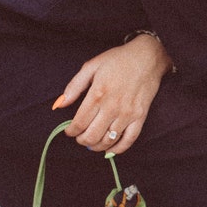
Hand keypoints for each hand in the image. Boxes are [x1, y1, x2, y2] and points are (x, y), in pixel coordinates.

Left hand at [52, 35, 172, 152]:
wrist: (148, 57)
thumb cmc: (118, 59)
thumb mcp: (92, 66)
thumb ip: (74, 86)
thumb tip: (59, 104)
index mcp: (98, 93)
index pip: (79, 122)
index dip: (71, 131)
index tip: (69, 131)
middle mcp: (112, 106)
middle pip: (92, 135)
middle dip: (82, 140)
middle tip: (79, 138)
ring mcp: (128, 113)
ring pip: (108, 140)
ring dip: (96, 146)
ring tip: (92, 143)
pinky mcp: (140, 116)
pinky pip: (129, 139)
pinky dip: (118, 149)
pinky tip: (110, 150)